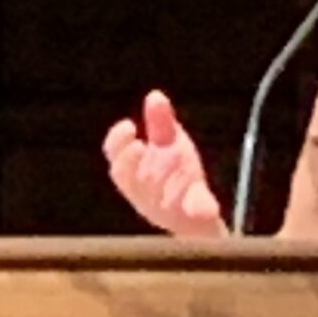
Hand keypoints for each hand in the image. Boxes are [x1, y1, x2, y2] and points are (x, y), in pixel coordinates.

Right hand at [102, 90, 226, 236]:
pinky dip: (196, 206)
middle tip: (141, 146)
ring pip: (158, 197)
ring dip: (166, 177)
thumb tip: (155, 96)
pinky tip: (202, 200)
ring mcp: (164, 210)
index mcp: (134, 175)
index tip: (130, 126)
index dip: (117, 143)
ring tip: (178, 156)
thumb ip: (161, 123)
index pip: (115, 159)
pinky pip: (190, 214)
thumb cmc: (175, 178)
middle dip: (134, 162)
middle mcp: (143, 194)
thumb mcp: (169, 146)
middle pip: (130, 179)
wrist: (196, 218)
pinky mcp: (189, 220)